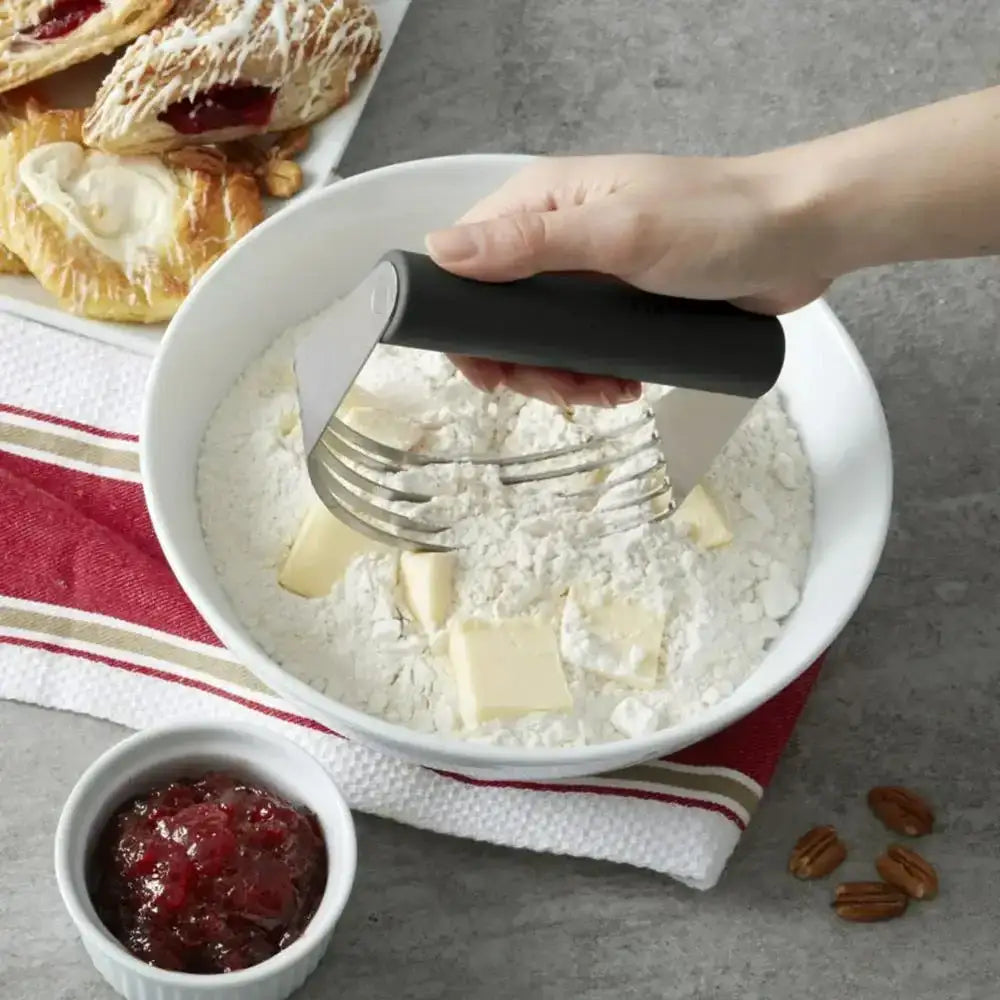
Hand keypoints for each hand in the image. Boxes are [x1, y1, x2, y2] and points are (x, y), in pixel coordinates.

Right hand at [425, 154, 829, 405]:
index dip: (464, 325)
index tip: (491, 372)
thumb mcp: (619, 234)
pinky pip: (584, 348)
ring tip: (609, 392)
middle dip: (524, 365)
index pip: (465, 265)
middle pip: (501, 316)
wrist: (802, 236)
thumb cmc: (716, 222)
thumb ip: (531, 244)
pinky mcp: (621, 303)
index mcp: (541, 203)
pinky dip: (594, 375)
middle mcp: (556, 237)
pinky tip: (622, 385)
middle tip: (567, 391)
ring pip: (542, 341)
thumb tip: (439, 251)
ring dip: (562, 378)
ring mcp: (589, 274)